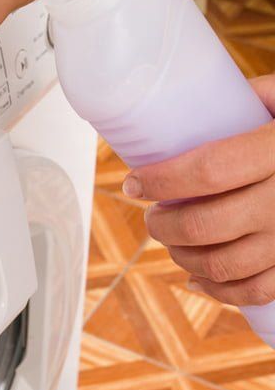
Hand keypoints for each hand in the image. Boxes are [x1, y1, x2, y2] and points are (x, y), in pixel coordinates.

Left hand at [123, 74, 274, 305]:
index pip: (208, 171)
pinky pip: (257, 290)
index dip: (161, 181)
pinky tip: (197, 277)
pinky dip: (219, 290)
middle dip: (163, 225)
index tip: (132, 182)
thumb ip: (253, 99)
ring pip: (225, 264)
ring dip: (183, 257)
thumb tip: (193, 109)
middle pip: (206, 225)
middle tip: (150, 217)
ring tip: (170, 242)